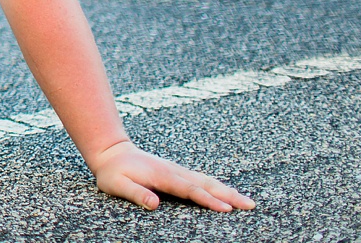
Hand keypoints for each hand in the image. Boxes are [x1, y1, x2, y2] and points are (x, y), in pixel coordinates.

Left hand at [89, 139, 254, 211]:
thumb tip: (154, 204)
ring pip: (207, 181)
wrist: (111, 151)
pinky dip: (218, 186)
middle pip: (206, 184)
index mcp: (162, 176)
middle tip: (249, 205)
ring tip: (247, 201)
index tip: (226, 209)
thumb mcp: (117, 184)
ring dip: (227, 190)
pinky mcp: (177, 173)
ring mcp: (177, 171)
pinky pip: (202, 180)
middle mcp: (174, 172)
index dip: (208, 200)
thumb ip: (135, 193)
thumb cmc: (113, 172)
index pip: (190, 190)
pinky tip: (228, 194)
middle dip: (228, 195)